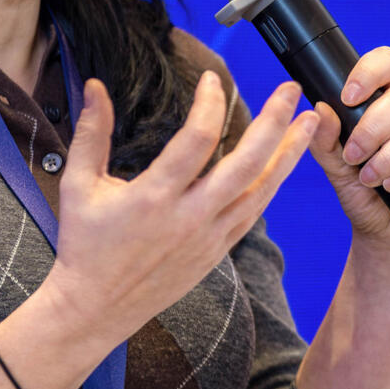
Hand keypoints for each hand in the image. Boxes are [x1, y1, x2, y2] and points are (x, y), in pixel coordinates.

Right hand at [40, 72, 317, 345]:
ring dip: (289, 153)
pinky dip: (271, 184)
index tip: (213, 78)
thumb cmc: (85, 246)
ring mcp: (209, 237)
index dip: (210, 103)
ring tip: (310, 122)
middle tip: (291, 89)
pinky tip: (284, 163)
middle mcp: (189, 217)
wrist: (96, 309)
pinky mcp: (217, 252)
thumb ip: (92, 133)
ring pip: (261, 190)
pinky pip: (253, 212)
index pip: (198, 139)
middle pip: (247, 163)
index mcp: (154, 197)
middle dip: (274, 122)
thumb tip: (96, 86)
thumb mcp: (80, 185)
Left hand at [309, 46, 389, 259]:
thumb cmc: (364, 195)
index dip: (370, 73)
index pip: (388, 65)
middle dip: (374, 128)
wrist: (386, 238)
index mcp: (389, 101)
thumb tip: (319, 109)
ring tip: (371, 178)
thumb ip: (325, 141)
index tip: (347, 98)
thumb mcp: (336, 169)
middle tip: (354, 156)